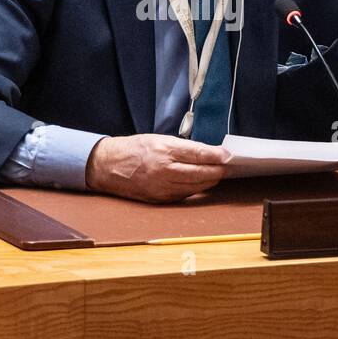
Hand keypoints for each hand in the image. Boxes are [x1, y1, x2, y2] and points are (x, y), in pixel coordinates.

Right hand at [84, 134, 229, 202]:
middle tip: (227, 166)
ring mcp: (162, 188)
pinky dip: (195, 189)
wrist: (108, 166)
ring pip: (196, 187)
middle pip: (201, 174)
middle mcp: (164, 171)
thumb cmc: (134, 149)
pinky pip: (185, 195)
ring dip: (209, 181)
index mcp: (164, 151)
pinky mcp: (160, 199)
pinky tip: (201, 183)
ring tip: (217, 174)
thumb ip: (183, 147)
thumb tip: (208, 152)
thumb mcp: (159, 139)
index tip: (229, 156)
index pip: (199, 154)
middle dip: (217, 171)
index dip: (217, 156)